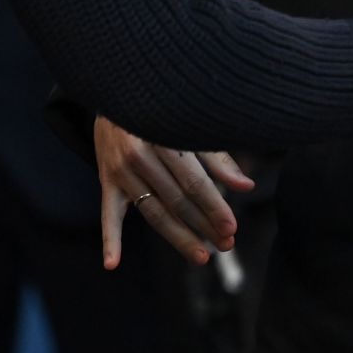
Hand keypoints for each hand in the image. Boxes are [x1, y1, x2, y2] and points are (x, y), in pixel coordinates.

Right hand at [95, 118, 254, 269]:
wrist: (113, 90)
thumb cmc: (161, 109)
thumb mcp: (188, 125)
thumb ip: (216, 157)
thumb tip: (247, 186)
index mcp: (162, 134)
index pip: (193, 181)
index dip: (214, 206)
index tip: (232, 228)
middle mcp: (138, 153)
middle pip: (175, 200)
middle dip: (203, 225)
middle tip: (226, 245)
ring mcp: (119, 169)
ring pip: (152, 212)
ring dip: (177, 237)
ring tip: (200, 256)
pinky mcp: (105, 179)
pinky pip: (108, 214)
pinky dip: (110, 239)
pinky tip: (113, 263)